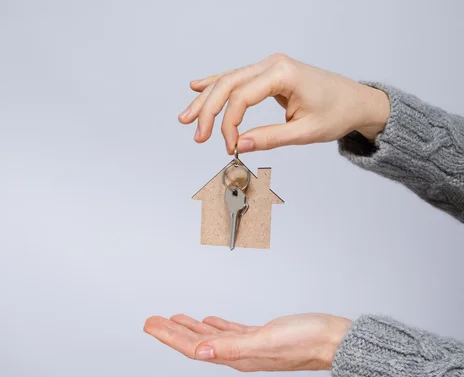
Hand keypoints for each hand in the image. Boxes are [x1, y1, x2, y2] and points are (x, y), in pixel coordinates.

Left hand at [143, 313, 351, 371]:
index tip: (151, 326)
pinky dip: (216, 326)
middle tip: (153, 321)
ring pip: (211, 337)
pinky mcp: (261, 336)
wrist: (335, 340)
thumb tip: (199, 351)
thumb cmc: (307, 341)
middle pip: (197, 342)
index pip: (193, 347)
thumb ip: (232, 346)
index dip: (169, 337)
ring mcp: (250, 346)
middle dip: (173, 332)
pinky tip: (209, 321)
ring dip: (190, 328)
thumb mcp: (265, 341)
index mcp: (237, 356)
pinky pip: (230, 332)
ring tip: (174, 319)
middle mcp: (240, 353)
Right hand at [178, 53, 389, 153]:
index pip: (241, 97)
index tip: (229, 146)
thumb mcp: (304, 132)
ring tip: (186, 118)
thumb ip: (269, 138)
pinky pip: (237, 78)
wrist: (356, 100)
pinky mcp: (268, 73)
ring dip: (206, 99)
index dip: (229, 124)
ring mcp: (269, 66)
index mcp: (283, 74)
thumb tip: (238, 146)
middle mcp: (273, 64)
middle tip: (196, 134)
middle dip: (208, 110)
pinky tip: (197, 86)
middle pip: (228, 84)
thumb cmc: (336, 112)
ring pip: (228, 80)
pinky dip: (216, 85)